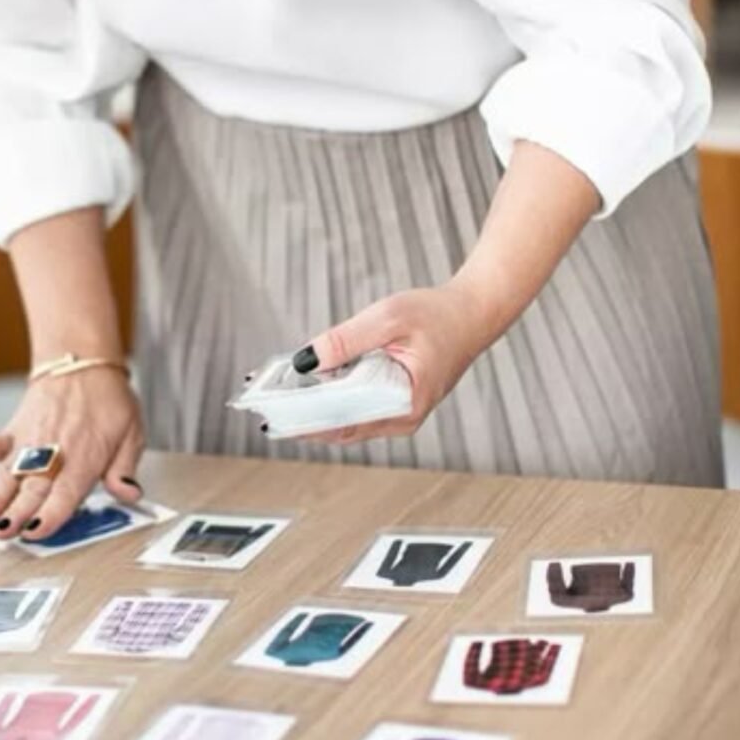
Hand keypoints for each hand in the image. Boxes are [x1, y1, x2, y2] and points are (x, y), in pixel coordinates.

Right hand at [0, 367, 143, 539]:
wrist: (82, 363)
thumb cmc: (108, 401)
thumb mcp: (131, 434)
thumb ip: (124, 469)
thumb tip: (130, 495)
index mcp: (83, 459)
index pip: (65, 495)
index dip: (50, 515)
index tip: (36, 531)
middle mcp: (53, 454)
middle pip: (32, 490)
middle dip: (17, 513)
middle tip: (3, 533)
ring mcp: (30, 443)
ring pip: (9, 474)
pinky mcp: (14, 431)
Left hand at [294, 280, 492, 444]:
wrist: (473, 314)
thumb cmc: (438, 316)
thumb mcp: (387, 318)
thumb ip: (345, 341)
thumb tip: (305, 361)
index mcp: (405, 405)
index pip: (345, 422)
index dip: (306, 420)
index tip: (275, 416)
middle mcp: (400, 418)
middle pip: (340, 426)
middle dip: (302, 416)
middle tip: (266, 406)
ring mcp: (396, 412)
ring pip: (345, 419)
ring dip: (312, 408)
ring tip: (277, 395)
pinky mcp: (391, 401)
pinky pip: (354, 406)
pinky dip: (329, 397)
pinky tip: (305, 384)